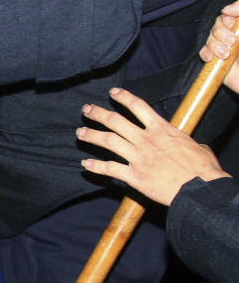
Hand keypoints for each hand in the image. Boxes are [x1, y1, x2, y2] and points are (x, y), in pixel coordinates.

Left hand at [77, 86, 226, 205]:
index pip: (138, 106)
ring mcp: (138, 157)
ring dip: (91, 135)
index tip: (112, 92)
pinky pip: (110, 169)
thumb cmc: (203, 169)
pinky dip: (96, 166)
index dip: (123, 97)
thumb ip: (188, 143)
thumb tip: (197, 146)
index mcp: (162, 129)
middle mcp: (146, 140)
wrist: (199, 190)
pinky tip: (86, 164)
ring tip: (80, 132)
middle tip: (86, 109)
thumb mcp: (197, 147)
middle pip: (115, 121)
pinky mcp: (134, 176)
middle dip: (98, 113)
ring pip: (108, 141)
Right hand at [199, 0, 238, 92]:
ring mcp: (224, 47)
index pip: (229, 13)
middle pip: (217, 24)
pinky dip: (206, 53)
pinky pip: (204, 52)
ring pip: (210, 37)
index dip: (227, 15)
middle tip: (232, 41)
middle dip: (221, 32)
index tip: (232, 22)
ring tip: (226, 54)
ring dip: (215, 44)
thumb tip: (227, 9)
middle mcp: (233, 35)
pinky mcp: (216, 61)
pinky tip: (212, 58)